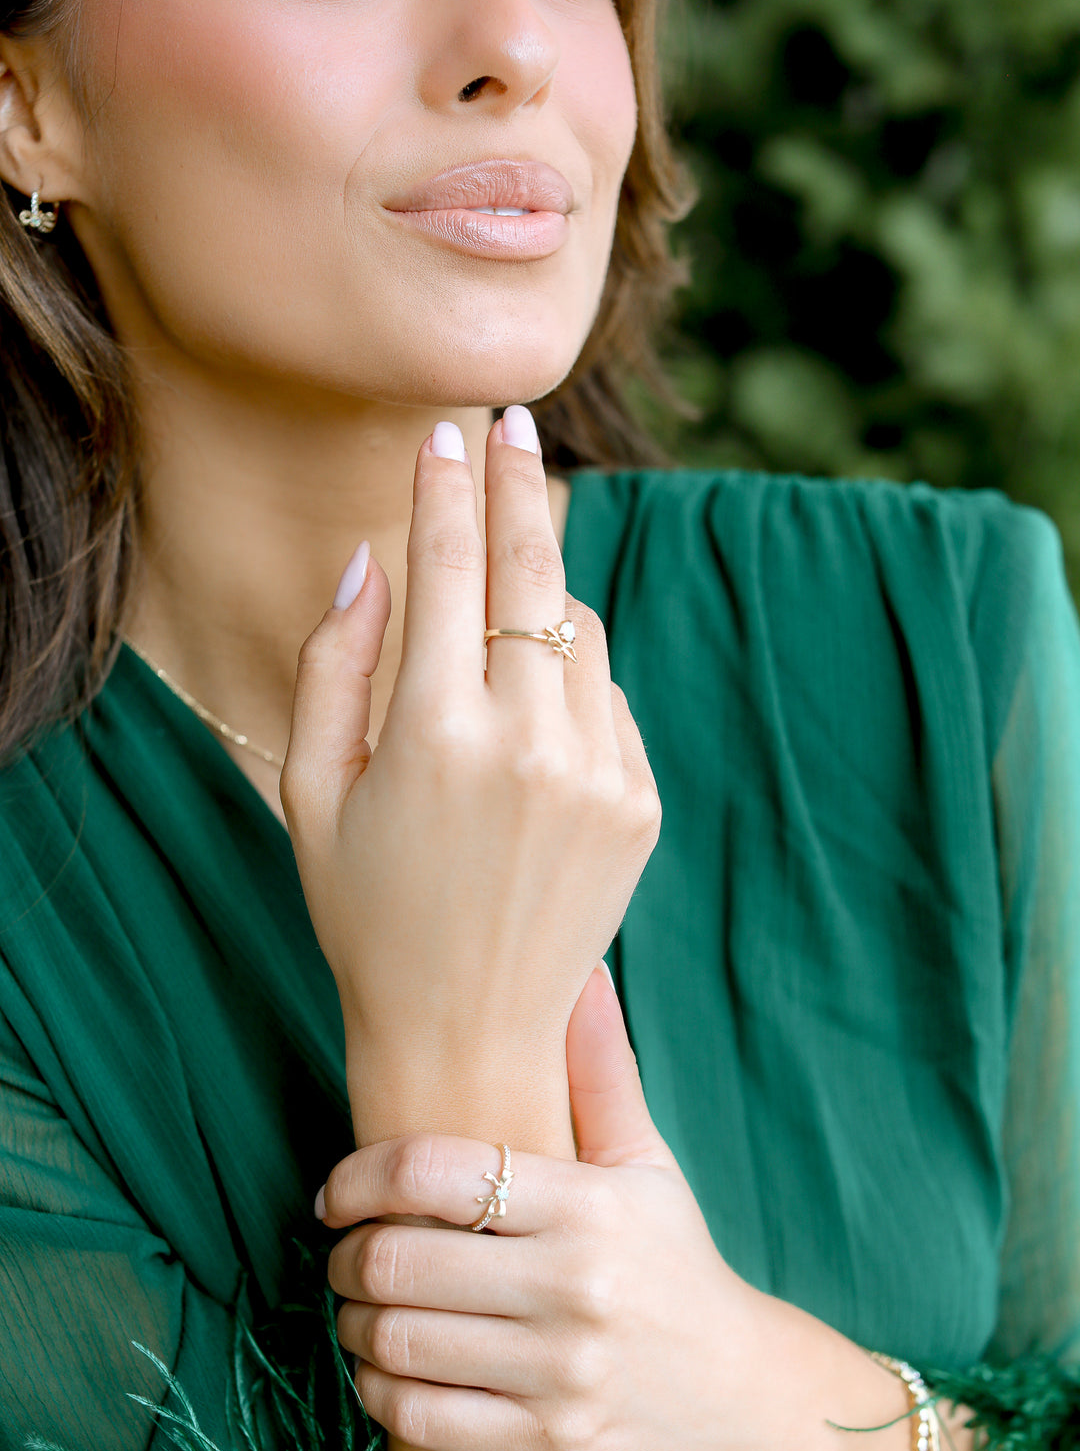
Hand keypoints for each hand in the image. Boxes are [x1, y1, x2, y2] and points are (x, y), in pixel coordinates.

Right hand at [281, 411, 660, 1144]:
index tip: (443, 434)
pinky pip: (609, 694)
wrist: (469, 1029)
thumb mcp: (312, 793)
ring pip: (580, 626)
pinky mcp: (642, 801)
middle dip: (518, 480)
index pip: (448, 565)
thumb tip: (370, 558)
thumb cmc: (368, 912)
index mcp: (432, 732)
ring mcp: (599, 771)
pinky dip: (571, 681)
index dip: (443, 488)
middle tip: (514, 421)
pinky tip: (528, 730)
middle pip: (532, 567)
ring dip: (540, 598)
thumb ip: (333, 663)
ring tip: (497, 625)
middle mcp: (528, 740)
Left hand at [321, 967, 783, 1450]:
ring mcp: (563, 1373)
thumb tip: (580, 971)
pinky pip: (421, 1418)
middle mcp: (575, 1287)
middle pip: (398, 1260)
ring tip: (361, 1305)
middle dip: (345, 1254)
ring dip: (354, 1321)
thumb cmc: (676, 1260)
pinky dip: (377, 1389)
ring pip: (399, 1342)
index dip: (358, 1176)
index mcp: (589, 1205)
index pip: (434, 1172)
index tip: (337, 1190)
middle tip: (343, 1250)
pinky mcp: (551, 1445)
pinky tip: (383, 1366)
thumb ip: (599, 1070)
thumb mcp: (646, 1162)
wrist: (745, 1393)